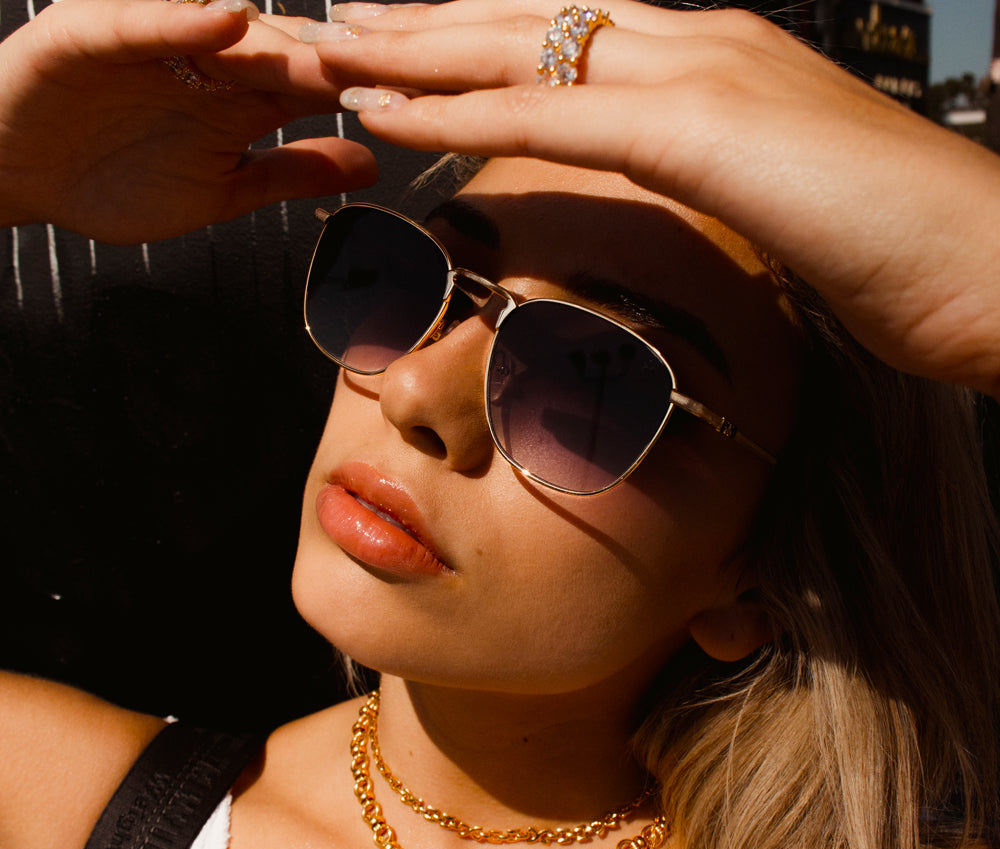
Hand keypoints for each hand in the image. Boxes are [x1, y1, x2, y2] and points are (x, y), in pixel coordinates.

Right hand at [0, 0, 376, 242]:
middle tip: (407, 69)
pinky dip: (184, 21)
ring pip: (230, 30)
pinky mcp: (94, 32)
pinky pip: (144, 22)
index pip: (320, 84)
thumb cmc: (117, 180)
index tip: (429, 102)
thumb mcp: (224, 190)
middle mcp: (210, 58)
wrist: (23, 175)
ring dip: (286, 37)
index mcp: (244, 94)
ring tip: (341, 47)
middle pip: (290, 50)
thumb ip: (292, 170)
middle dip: (347, 61)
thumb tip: (371, 164)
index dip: (372, 90)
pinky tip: (231, 22)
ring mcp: (156, 40)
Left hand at [309, 0, 999, 397]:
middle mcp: (701, 42)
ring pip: (522, 49)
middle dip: (427, 18)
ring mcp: (700, 73)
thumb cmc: (900, 245)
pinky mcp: (697, 127)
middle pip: (532, 18)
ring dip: (414, 49)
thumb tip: (684, 199)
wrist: (989, 261)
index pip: (575, 34)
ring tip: (329, 45)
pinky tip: (384, 108)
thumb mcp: (788, 198)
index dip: (487, 37)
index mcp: (721, 59)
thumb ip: (724, 179)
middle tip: (341, 16)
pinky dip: (457, 110)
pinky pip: (547, 114)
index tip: (416, 43)